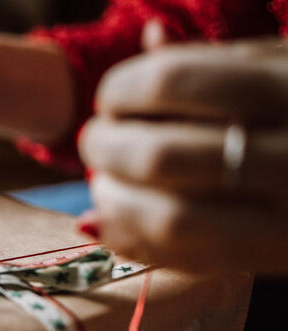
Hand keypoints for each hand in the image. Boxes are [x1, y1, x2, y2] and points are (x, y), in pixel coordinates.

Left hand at [79, 39, 287, 272]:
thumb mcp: (286, 67)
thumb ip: (220, 58)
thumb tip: (149, 38)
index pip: (173, 82)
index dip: (122, 89)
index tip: (111, 97)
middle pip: (160, 156)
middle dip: (106, 148)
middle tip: (95, 142)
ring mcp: (287, 217)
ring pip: (169, 218)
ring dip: (113, 201)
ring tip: (102, 183)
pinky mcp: (273, 259)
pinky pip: (185, 260)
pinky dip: (133, 240)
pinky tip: (114, 218)